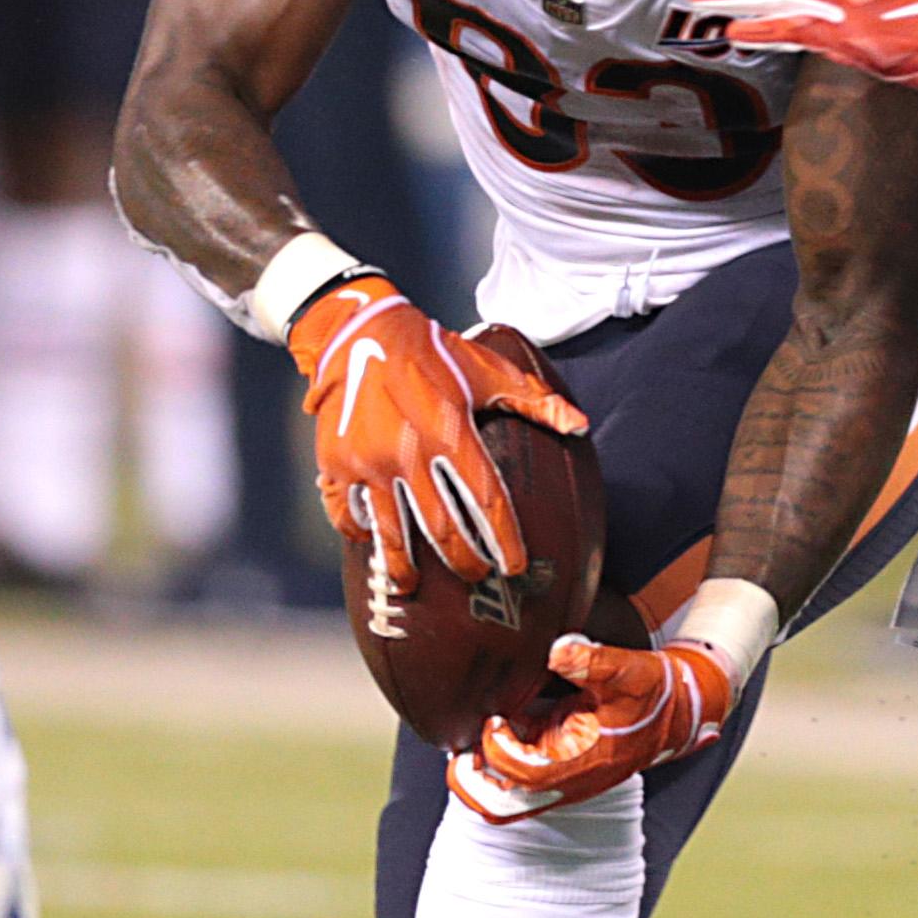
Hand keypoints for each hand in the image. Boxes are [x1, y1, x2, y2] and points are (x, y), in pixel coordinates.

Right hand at [288, 277, 584, 595]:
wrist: (358, 331)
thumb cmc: (434, 352)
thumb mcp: (488, 370)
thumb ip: (536, 401)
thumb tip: (581, 426)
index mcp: (450, 432)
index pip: (486, 499)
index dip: (504, 539)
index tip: (516, 567)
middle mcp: (408, 454)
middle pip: (441, 528)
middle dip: (463, 562)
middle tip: (477, 578)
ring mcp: (367, 462)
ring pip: (390, 533)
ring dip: (403, 567)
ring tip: (412, 586)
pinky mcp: (336, 464)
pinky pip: (347, 513)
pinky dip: (359, 534)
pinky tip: (372, 545)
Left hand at [457, 632, 737, 816]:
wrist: (675, 713)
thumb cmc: (651, 694)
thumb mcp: (629, 670)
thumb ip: (592, 661)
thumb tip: (558, 651)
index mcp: (582, 763)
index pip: (522, 773)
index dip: (499, 747)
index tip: (494, 716)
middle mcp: (565, 782)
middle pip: (499, 807)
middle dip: (470, 782)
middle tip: (460, 747)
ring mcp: (557, 782)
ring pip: (500, 801)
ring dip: (478, 775)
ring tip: (470, 739)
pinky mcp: (554, 772)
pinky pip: (511, 784)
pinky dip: (494, 763)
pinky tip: (495, 728)